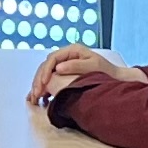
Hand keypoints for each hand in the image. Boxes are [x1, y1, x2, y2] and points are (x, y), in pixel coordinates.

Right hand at [27, 43, 141, 102]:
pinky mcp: (64, 74)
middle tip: (35, 93)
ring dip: (38, 85)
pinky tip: (38, 97)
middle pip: (46, 66)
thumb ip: (76, 65)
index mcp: (72, 50)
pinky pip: (49, 79)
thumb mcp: (93, 66)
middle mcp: (66, 56)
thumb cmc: (106, 71)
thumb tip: (58, 67)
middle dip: (39, 80)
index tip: (42, 83)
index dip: (45, 71)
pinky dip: (43, 88)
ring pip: (45, 73)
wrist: (114, 78)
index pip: (52, 58)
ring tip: (33, 97)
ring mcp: (64, 64)